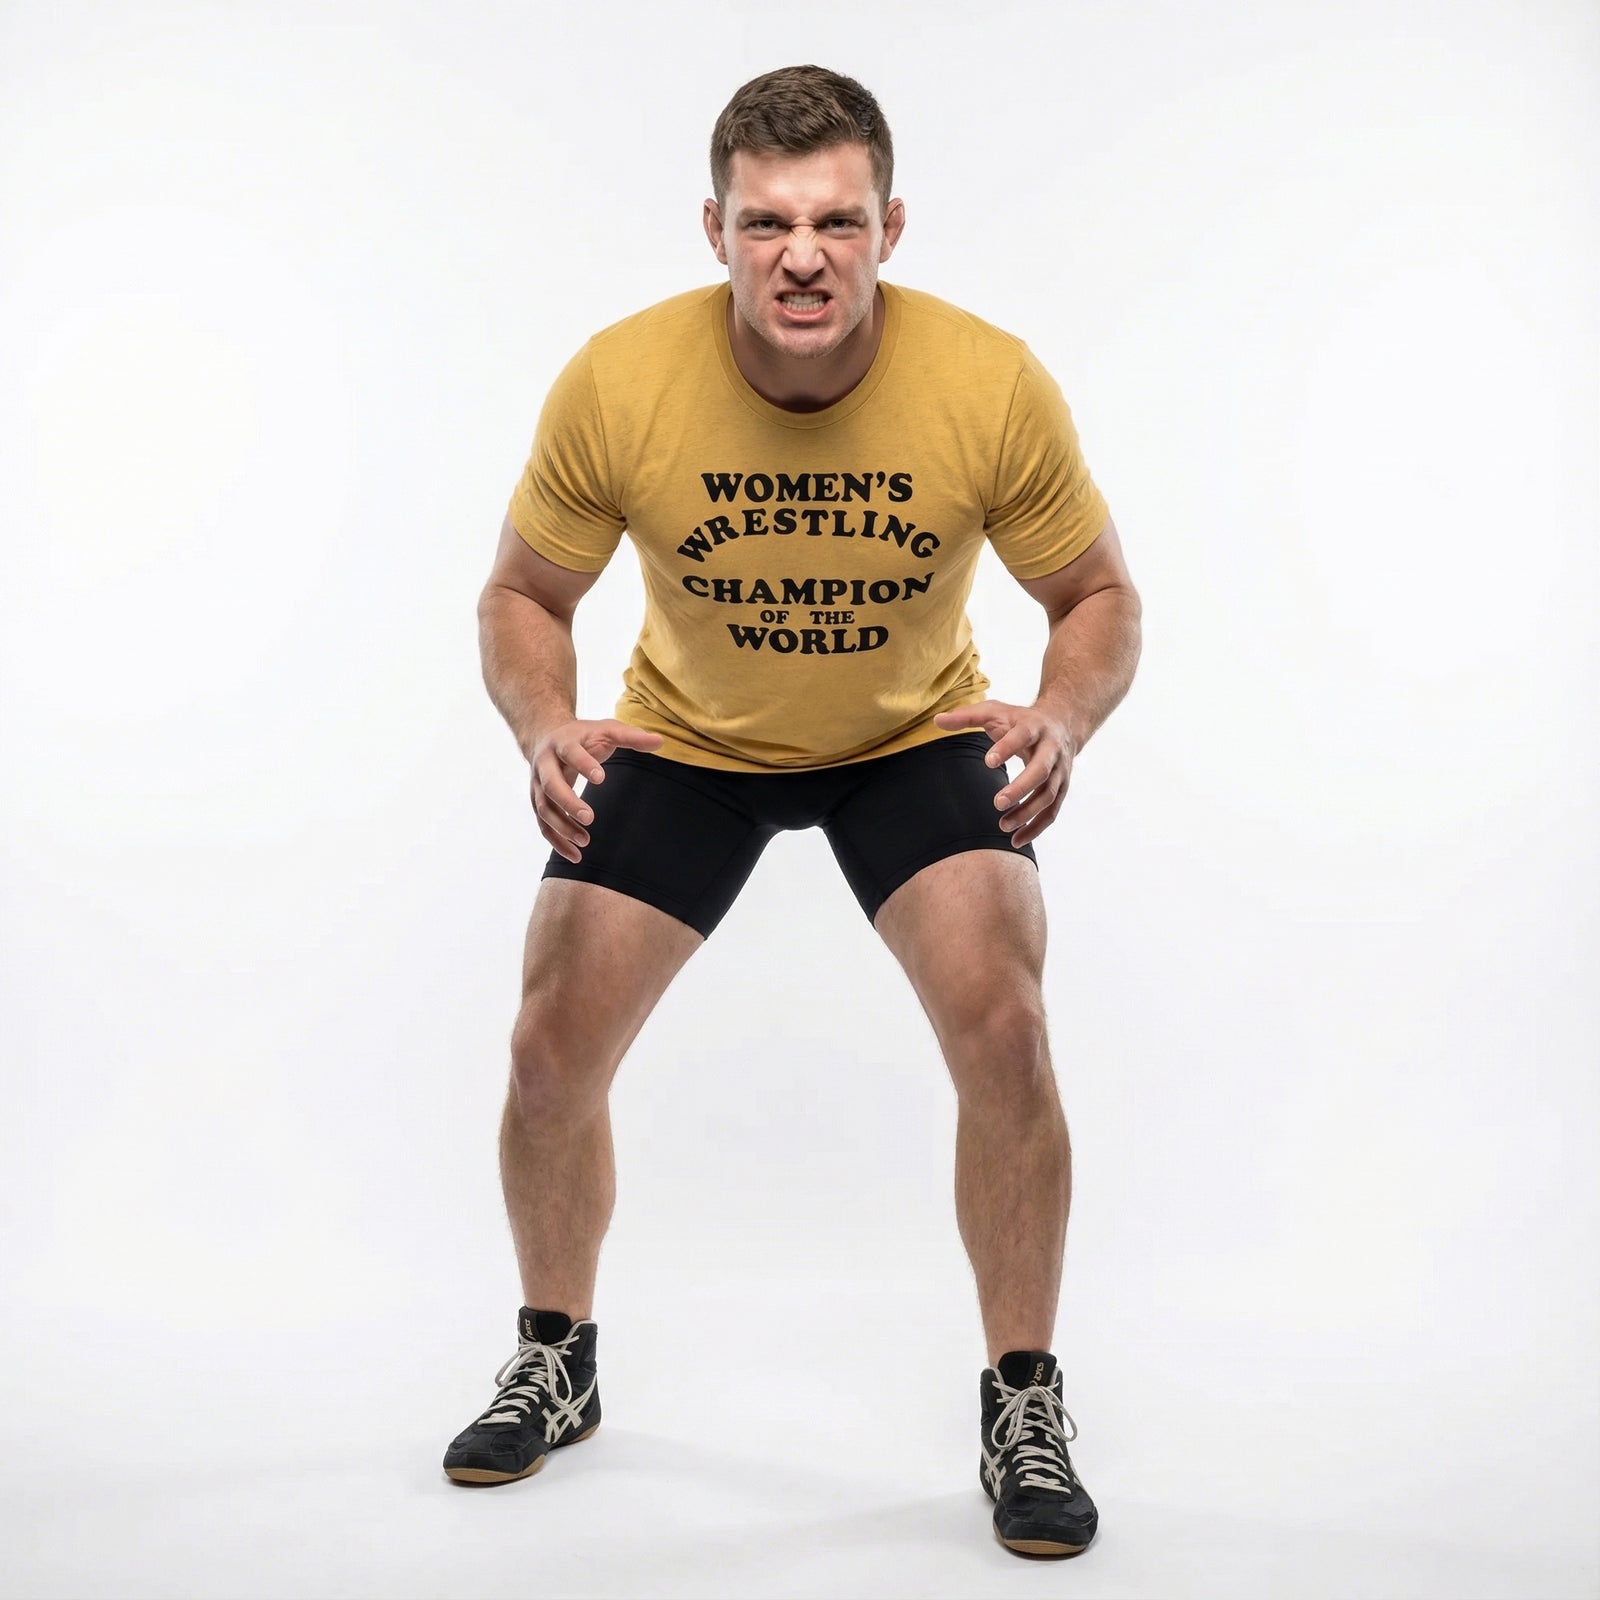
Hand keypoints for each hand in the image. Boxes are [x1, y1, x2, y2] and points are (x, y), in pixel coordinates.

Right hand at [528, 718, 663, 862]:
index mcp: (562, 743)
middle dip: (568, 803)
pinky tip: (575, 856)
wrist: (546, 735)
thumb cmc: (583, 735)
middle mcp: (544, 764)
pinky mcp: (537, 801)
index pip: (570, 753)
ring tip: (585, 841)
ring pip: (543, 809)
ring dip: (562, 827)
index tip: (601, 779)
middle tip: (590, 817)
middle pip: (550, 785)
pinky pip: (543, 825)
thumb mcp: (607, 730)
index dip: (584, 765)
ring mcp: (536, 784)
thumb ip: (631, 736)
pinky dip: (556, 841)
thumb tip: (660, 741)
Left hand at [933, 700, 1077, 846]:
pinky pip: (1052, 812)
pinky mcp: (1062, 787)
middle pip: (1041, 770)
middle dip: (1021, 788)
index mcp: (1034, 726)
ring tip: (1002, 825)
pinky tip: (1017, 840)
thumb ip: (966, 716)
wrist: (1063, 722)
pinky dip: (1037, 828)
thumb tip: (936, 720)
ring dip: (1027, 813)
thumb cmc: (1020, 719)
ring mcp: (1061, 770)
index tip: (987, 762)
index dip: (1006, 748)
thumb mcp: (995, 711)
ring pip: (1048, 795)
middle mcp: (1052, 749)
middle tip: (997, 803)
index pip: (1022, 736)